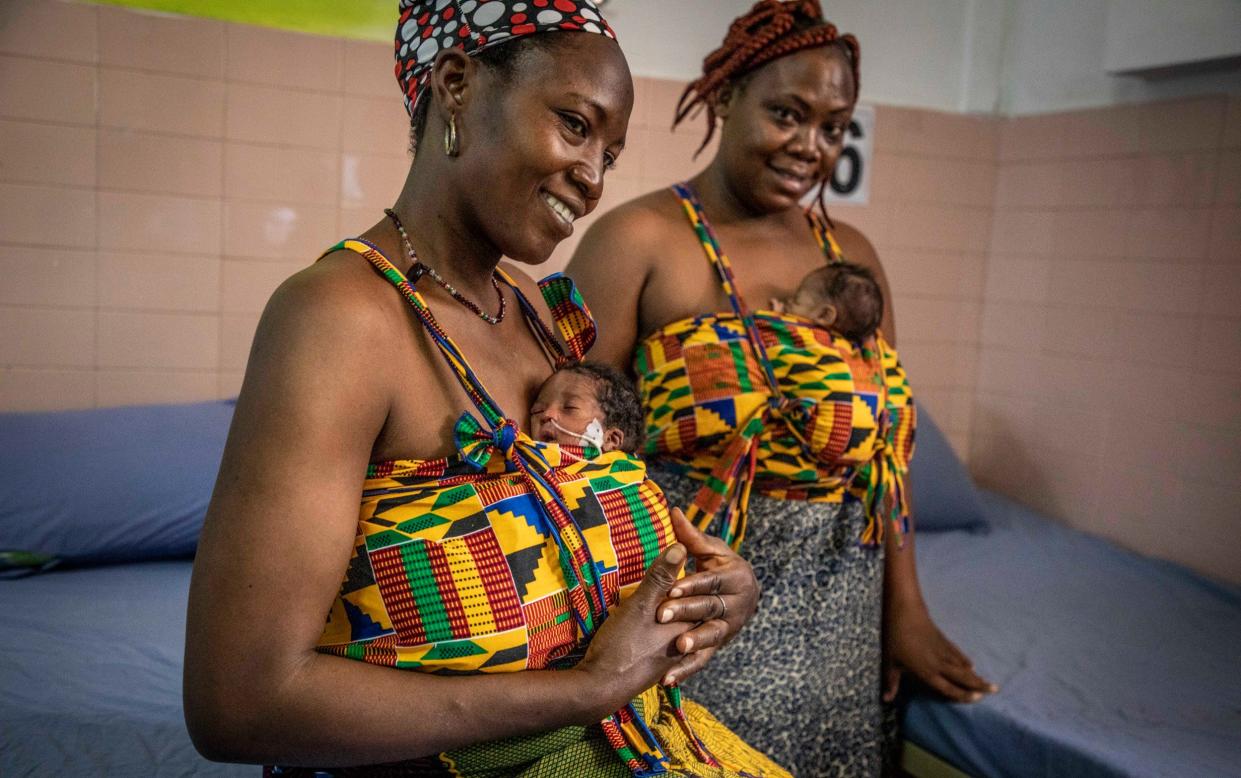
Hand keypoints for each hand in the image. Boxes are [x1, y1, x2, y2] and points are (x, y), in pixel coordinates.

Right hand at [576, 542, 691, 712]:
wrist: (602, 688)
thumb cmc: (623, 644)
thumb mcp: (641, 605)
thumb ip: (661, 577)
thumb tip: (681, 546)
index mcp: (685, 626)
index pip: (701, 598)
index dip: (699, 579)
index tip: (693, 559)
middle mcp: (683, 644)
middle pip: (694, 616)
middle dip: (689, 598)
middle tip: (681, 578)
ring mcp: (669, 659)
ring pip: (681, 632)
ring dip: (675, 618)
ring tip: (667, 603)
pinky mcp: (654, 668)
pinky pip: (668, 647)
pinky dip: (665, 635)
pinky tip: (656, 633)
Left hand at [654, 508, 760, 685]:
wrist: (742, 592)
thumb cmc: (720, 565)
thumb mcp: (709, 550)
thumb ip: (690, 536)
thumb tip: (674, 509)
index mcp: (737, 577)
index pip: (711, 581)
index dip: (691, 583)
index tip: (671, 586)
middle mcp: (738, 604)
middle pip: (709, 608)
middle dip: (686, 612)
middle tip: (662, 615)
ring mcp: (729, 628)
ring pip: (710, 636)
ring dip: (695, 643)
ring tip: (677, 648)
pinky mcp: (718, 646)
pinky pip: (703, 661)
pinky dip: (686, 670)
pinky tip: (668, 679)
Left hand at [883, 598, 996, 702]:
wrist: (906, 612)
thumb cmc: (895, 638)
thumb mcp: (890, 662)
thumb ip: (890, 682)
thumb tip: (885, 699)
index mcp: (927, 672)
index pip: (948, 688)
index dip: (963, 695)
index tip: (978, 699)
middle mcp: (939, 664)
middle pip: (962, 678)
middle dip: (979, 685)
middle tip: (995, 690)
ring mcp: (943, 651)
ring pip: (963, 666)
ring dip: (975, 675)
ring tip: (989, 682)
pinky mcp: (943, 640)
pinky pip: (957, 653)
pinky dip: (964, 660)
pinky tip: (971, 665)